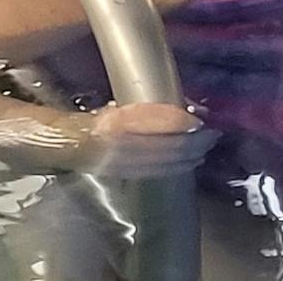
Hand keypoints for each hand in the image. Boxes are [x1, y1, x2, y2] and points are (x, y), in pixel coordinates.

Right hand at [70, 102, 212, 177]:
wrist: (69, 145)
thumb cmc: (98, 119)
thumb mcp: (120, 106)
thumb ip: (151, 109)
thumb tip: (188, 108)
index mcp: (114, 124)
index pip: (153, 122)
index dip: (178, 122)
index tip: (199, 120)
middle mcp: (117, 146)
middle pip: (163, 146)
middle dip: (192, 142)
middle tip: (214, 135)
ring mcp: (121, 164)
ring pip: (162, 162)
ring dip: (189, 156)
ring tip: (207, 147)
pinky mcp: (124, 175)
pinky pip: (156, 172)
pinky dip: (177, 167)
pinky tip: (191, 162)